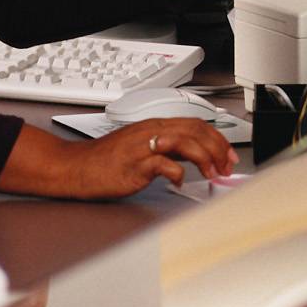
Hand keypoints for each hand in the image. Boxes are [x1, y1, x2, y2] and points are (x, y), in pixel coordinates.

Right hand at [0, 117, 236, 199]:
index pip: (196, 124)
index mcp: (156, 125)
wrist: (76, 167)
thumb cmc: (108, 160)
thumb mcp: (145, 147)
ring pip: (183, 141)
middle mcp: (151, 131)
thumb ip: (170, 149)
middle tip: (226, 166)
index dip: (218, 138)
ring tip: (212, 173)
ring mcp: (143, 147)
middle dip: (217, 148)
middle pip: (194, 131)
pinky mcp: (134, 164)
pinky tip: (180, 182)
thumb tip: (197, 155)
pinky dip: (176, 173)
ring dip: (203, 158)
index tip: (229, 154)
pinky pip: (162, 164)